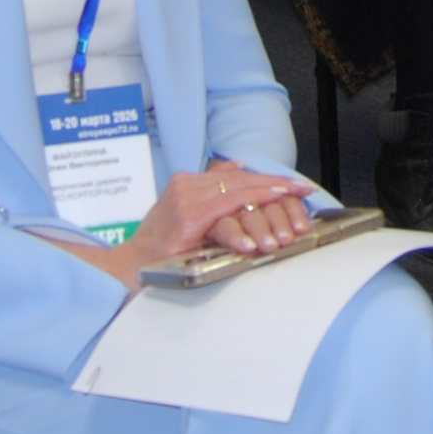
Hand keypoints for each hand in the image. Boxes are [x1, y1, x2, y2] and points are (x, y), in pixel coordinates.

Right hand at [78, 159, 322, 286]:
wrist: (130, 267)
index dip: (268, 179)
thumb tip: (235, 166)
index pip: (237, 175)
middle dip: (275, 185)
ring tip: (289, 199)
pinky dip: (245, 216)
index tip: (295, 186)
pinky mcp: (186, 219)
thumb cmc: (159, 247)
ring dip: (266, 196)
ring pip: (236, 191)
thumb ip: (210, 190)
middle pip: (241, 179)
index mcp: (189, 182)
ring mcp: (185, 199)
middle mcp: (187, 185)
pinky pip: (224, 212)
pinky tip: (262, 226)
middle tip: (302, 190)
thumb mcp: (186, 213)